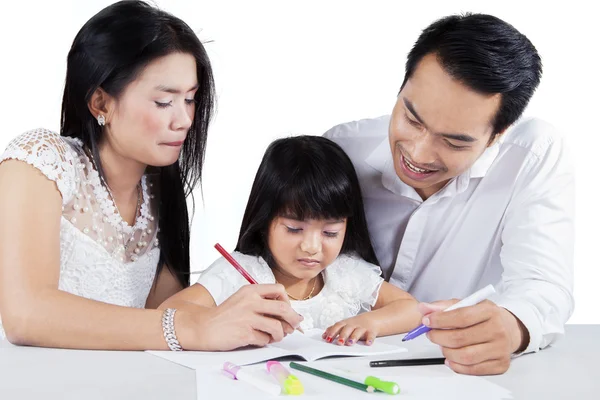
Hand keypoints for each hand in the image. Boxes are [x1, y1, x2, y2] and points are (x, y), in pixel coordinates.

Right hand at [178, 284, 303, 350]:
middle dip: (293, 319)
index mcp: (251, 290)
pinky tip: (260, 339)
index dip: (287, 301)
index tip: (287, 310)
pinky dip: (266, 342)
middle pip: (283, 308)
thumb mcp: (243, 300)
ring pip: (277, 327)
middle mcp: (250, 302)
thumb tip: (291, 315)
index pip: (279, 289)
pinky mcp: (244, 334)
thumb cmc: (226, 315)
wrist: (204, 327)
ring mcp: (247, 318)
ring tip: (275, 336)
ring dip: (280, 334)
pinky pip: (265, 340)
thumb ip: (263, 303)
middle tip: (294, 326)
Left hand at [322, 313, 379, 345]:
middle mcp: (354, 324)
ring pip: (358, 331)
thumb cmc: (358, 323)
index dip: (332, 332)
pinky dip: (370, 339)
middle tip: (339, 343)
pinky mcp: (372, 331)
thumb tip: (324, 335)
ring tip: (350, 343)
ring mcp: (363, 327)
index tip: (327, 339)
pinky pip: (371, 334)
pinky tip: (368, 343)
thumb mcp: (347, 324)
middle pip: (347, 328)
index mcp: (347, 323)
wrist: (376, 318)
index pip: (338, 326)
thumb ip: (336, 329)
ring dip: (353, 337)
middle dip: (342, 335)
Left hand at [420, 300, 527, 374]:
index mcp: (489, 311)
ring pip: (465, 356)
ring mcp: (500, 349)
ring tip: (442, 345)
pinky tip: (451, 358)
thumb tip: (423, 308)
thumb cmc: (484, 316)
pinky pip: (473, 370)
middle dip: (439, 337)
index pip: (461, 317)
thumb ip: (444, 306)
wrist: (509, 328)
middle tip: (431, 334)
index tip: (426, 321)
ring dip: (446, 352)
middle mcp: (498, 330)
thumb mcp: (466, 304)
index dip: (440, 320)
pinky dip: (456, 366)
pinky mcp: (500, 365)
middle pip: (460, 338)